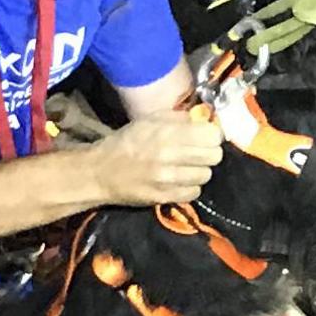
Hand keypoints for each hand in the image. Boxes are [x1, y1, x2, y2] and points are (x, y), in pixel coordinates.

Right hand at [86, 111, 223, 205]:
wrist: (101, 172)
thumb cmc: (127, 142)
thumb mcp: (150, 120)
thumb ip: (179, 118)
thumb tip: (206, 119)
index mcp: (167, 133)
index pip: (213, 135)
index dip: (212, 134)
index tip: (205, 135)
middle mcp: (170, 156)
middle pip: (214, 156)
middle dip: (208, 152)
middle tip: (197, 151)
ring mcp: (168, 179)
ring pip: (206, 175)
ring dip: (199, 170)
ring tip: (186, 166)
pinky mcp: (165, 197)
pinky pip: (194, 192)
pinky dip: (190, 186)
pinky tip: (179, 180)